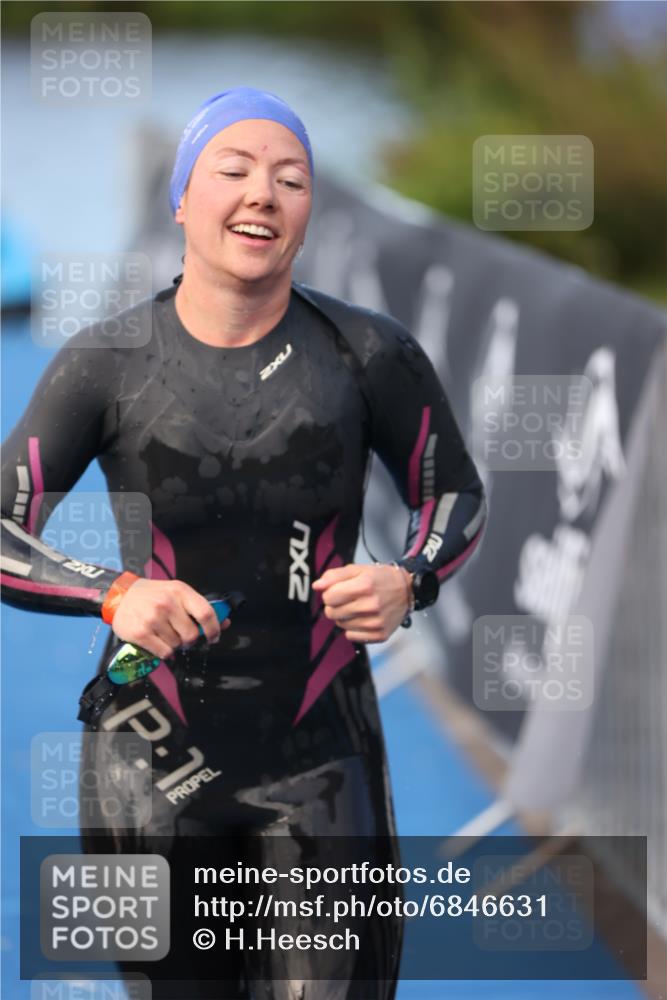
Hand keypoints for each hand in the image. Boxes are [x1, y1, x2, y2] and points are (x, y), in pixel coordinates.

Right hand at [110, 578, 229, 659]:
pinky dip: (165, 652)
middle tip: (182, 636)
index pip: (206, 613)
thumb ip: (199, 608)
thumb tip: (225, 623)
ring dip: (175, 644)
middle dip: (190, 640)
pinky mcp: (141, 634)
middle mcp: (167, 604)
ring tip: (165, 633)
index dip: (214, 629)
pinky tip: (158, 641)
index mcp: (180, 591)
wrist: (120, 595)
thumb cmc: (153, 595)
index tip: (214, 637)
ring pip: (177, 645)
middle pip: (192, 634)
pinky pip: (164, 653)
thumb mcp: (177, 593)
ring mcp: (153, 619)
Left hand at [312, 563, 411, 643]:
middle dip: (336, 605)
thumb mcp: (358, 570)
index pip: (328, 597)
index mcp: (364, 586)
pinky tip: (364, 619)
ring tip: (358, 608)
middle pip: (331, 613)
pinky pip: (351, 636)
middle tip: (349, 599)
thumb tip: (316, 586)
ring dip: (345, 617)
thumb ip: (334, 576)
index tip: (340, 591)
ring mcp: (376, 622)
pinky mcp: (380, 635)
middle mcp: (371, 605)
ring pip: (340, 625)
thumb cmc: (380, 579)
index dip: (330, 593)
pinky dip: (354, 629)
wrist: (407, 590)